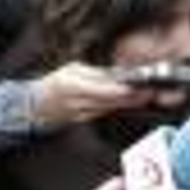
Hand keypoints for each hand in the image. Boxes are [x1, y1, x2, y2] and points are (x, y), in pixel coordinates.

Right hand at [32, 62, 148, 127]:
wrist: (38, 106)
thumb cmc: (55, 83)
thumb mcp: (72, 69)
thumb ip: (94, 73)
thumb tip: (115, 73)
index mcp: (73, 86)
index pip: (101, 89)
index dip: (120, 90)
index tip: (135, 86)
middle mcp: (78, 102)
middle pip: (110, 102)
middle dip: (132, 97)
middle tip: (150, 90)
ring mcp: (82, 114)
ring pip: (110, 108)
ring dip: (129, 103)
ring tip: (146, 95)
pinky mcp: (86, 120)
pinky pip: (106, 112)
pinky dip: (119, 107)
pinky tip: (132, 102)